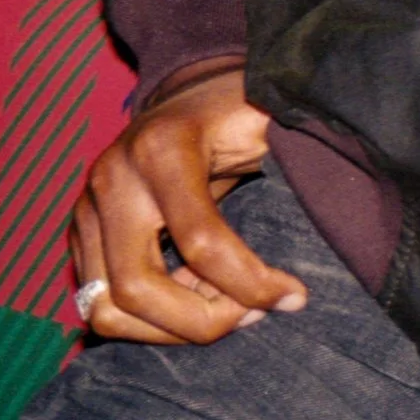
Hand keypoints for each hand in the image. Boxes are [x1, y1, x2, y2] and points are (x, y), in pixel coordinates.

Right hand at [68, 65, 306, 344]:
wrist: (188, 91)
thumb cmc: (239, 108)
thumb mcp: (271, 116)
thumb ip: (297, 151)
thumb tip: (339, 195)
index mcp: (162, 148)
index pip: (201, 241)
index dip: (251, 283)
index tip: (294, 296)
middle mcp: (112, 178)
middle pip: (135, 287)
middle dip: (200, 321)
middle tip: (254, 315)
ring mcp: (86, 208)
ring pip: (105, 308)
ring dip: (169, 328)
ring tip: (225, 308)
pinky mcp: (80, 233)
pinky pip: (97, 304)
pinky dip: (148, 321)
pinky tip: (195, 298)